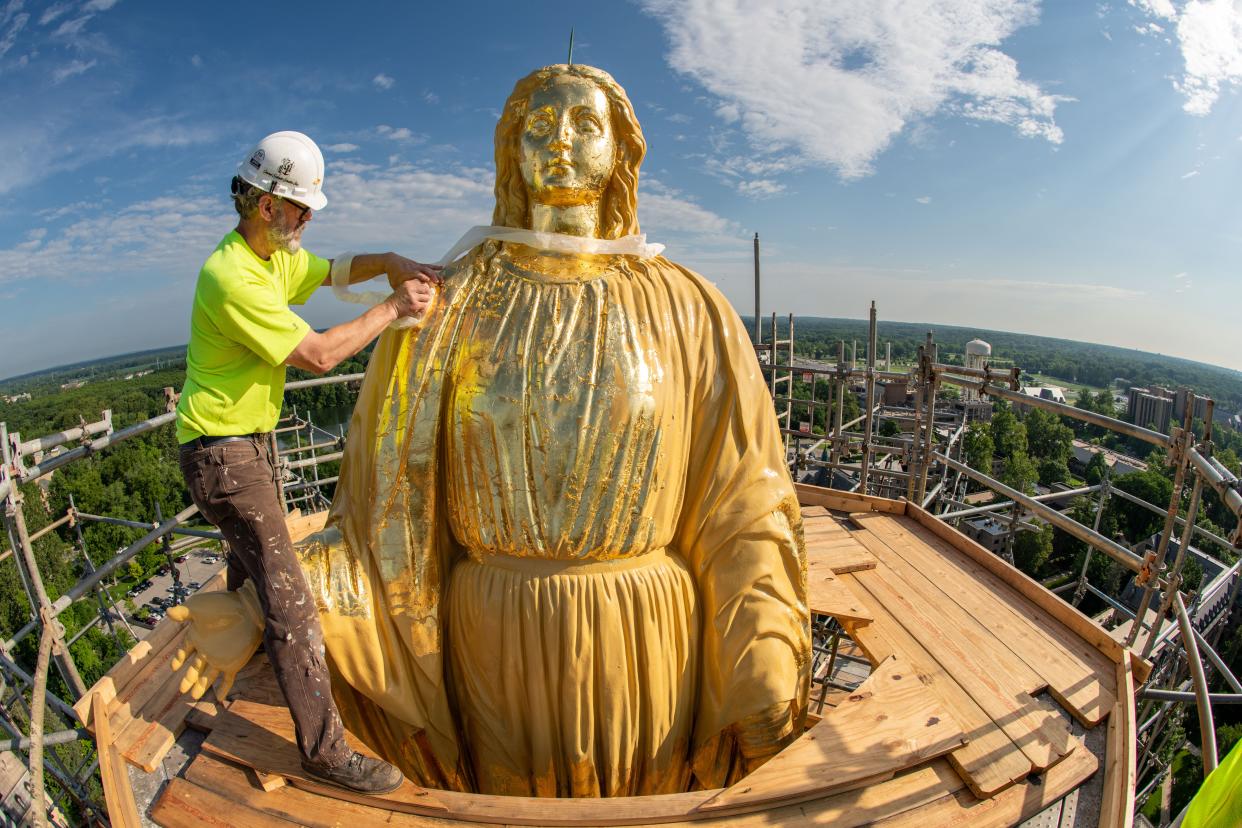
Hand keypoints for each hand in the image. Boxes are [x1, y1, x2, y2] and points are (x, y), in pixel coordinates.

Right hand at [167, 584, 263, 700]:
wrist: (248, 608)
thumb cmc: (222, 605)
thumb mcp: (199, 607)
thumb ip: (183, 612)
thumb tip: (167, 613)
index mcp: (197, 637)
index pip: (185, 651)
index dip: (179, 659)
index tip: (174, 668)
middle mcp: (207, 650)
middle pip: (195, 668)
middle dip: (188, 678)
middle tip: (181, 690)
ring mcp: (220, 658)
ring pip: (208, 676)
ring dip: (201, 686)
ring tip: (193, 697)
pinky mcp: (233, 663)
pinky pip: (227, 679)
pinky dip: (224, 688)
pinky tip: (221, 698)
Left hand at [385, 253, 441, 287]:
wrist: (391, 261)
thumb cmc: (393, 275)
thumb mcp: (395, 283)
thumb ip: (402, 290)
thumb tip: (407, 299)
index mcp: (407, 273)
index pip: (416, 275)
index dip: (422, 278)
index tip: (428, 283)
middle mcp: (413, 269)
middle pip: (424, 272)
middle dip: (431, 276)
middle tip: (437, 283)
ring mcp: (416, 266)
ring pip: (427, 269)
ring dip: (435, 274)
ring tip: (441, 280)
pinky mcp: (419, 264)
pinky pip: (428, 265)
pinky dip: (435, 266)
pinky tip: (442, 267)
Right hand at [386, 279, 435, 318]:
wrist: (390, 309)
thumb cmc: (396, 299)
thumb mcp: (403, 288)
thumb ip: (412, 286)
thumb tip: (426, 286)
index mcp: (408, 283)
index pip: (421, 282)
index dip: (424, 287)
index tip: (422, 292)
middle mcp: (411, 288)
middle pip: (426, 289)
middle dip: (426, 294)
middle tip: (424, 298)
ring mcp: (413, 297)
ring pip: (427, 297)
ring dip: (425, 301)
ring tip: (420, 303)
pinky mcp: (415, 305)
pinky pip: (424, 305)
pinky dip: (423, 308)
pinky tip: (419, 308)